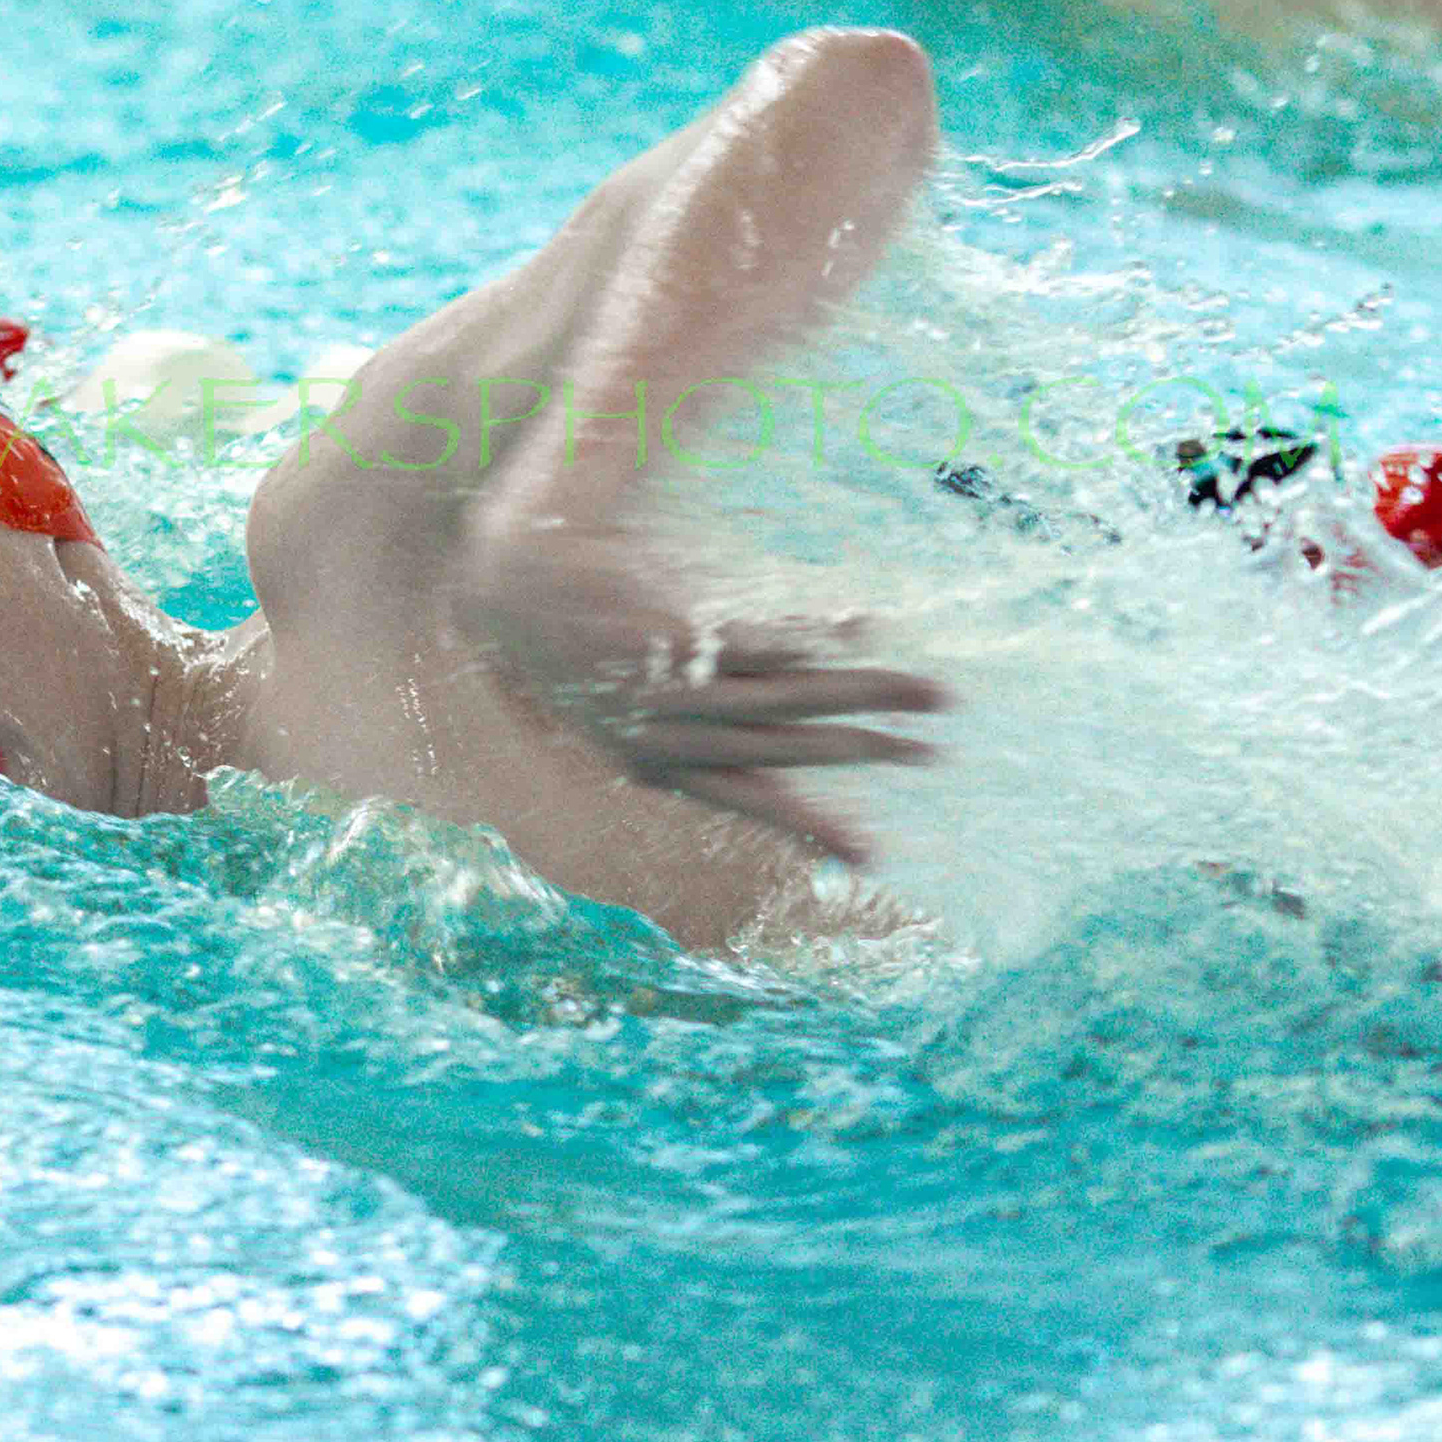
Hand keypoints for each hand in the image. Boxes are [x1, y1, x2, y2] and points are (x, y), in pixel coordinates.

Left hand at [461, 519, 949, 864]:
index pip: (753, 800)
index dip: (812, 825)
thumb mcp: (630, 707)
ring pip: (783, 696)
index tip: (871, 855)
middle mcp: (667, 734)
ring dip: (861, 695)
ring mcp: (667, 685)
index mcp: (659, 764)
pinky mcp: (667, 632)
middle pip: (786, 746)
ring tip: (925, 693)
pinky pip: (752, 638)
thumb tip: (765, 755)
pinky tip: (861, 627)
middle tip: (932, 754)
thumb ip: (701, 729)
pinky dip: (810, 634)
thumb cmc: (575, 650)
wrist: (509, 586)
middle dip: (865, 751)